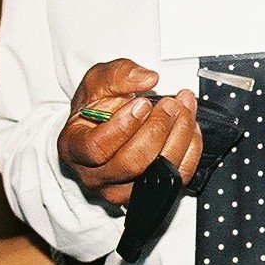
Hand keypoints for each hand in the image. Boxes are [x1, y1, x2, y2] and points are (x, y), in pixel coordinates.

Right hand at [58, 59, 202, 205]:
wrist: (101, 125)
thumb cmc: (94, 108)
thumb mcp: (97, 81)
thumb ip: (118, 74)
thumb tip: (146, 78)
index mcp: (74, 148)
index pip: (97, 148)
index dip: (124, 125)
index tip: (142, 103)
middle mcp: (95, 175)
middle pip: (130, 164)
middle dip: (157, 129)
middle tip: (169, 104)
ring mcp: (122, 188)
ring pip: (156, 174)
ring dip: (178, 137)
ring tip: (183, 108)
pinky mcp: (149, 190)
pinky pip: (176, 177)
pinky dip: (189, 151)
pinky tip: (187, 128)